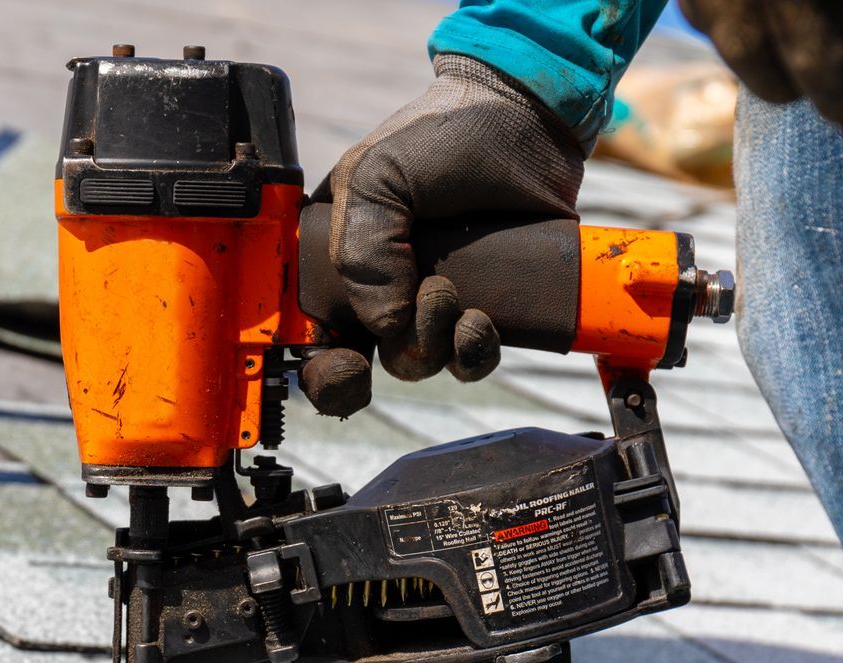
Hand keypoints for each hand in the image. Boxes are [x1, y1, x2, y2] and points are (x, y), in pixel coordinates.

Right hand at [300, 54, 583, 416]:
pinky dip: (474, 351)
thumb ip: (359, 251)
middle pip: (372, 361)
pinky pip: (473, 358)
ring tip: (453, 294)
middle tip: (413, 319)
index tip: (348, 362)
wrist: (526, 114)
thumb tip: (387, 325)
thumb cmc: (441, 134)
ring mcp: (436, 300)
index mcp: (342, 260)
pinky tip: (481, 319)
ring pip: (425, 361)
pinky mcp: (488, 304)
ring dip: (435, 342)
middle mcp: (385, 288)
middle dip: (394, 352)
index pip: (316, 336)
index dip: (323, 367)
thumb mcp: (375, 176)